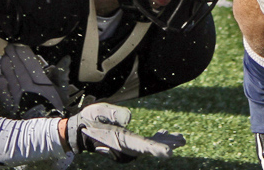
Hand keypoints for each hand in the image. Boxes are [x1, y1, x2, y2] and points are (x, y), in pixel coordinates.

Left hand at [0, 46, 80, 115]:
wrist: (44, 129)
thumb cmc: (55, 108)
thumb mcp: (62, 90)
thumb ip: (62, 73)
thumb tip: (66, 58)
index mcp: (40, 82)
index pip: (29, 62)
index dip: (23, 52)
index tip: (18, 43)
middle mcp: (27, 87)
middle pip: (17, 67)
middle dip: (12, 55)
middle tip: (9, 46)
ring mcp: (17, 96)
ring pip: (8, 76)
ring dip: (6, 66)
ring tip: (4, 58)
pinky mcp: (10, 105)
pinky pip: (2, 92)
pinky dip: (1, 84)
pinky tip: (0, 78)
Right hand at [66, 103, 185, 160]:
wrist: (80, 131)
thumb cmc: (90, 119)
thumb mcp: (99, 111)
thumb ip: (114, 113)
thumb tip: (129, 119)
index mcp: (119, 140)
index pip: (141, 145)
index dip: (156, 148)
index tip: (170, 152)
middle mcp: (124, 148)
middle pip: (149, 147)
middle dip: (166, 144)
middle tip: (182, 141)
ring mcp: (126, 148)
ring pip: (148, 146)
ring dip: (164, 141)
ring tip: (181, 139)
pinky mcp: (127, 145)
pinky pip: (144, 144)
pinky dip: (156, 140)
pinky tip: (166, 133)